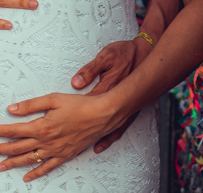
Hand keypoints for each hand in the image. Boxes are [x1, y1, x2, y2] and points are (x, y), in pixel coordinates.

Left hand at [0, 92, 124, 181]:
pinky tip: (26, 177)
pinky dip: (35, 173)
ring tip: (0, 166)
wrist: (101, 115)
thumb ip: (30, 105)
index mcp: (41, 126)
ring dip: (12, 163)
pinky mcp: (64, 155)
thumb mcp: (53, 99)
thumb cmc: (79, 105)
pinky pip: (47, 167)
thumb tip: (12, 109)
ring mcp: (55, 151)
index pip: (13, 130)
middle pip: (17, 147)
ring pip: (29, 159)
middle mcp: (46, 141)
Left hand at [71, 37, 152, 151]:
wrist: (145, 55)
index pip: (83, 105)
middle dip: (75, 129)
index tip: (57, 121)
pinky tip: (98, 147)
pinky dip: (107, 140)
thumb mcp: (106, 57)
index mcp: (104, 89)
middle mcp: (112, 102)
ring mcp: (121, 109)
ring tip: (74, 147)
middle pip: (90, 119)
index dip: (69, 114)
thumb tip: (77, 82)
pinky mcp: (127, 111)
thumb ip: (90, 70)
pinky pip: (117, 131)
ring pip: (103, 128)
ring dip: (89, 138)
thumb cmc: (124, 54)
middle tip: (60, 137)